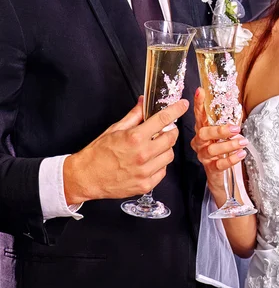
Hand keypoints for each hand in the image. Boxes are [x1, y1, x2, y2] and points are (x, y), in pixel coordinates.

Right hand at [64, 97, 187, 203]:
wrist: (86, 177)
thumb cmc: (98, 153)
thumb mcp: (115, 129)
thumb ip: (134, 115)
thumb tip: (144, 102)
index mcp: (135, 137)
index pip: (163, 119)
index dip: (176, 110)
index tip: (182, 105)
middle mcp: (143, 155)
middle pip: (171, 138)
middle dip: (170, 131)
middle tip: (162, 131)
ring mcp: (145, 172)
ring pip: (170, 155)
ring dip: (165, 149)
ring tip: (152, 148)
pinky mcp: (145, 185)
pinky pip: (163, 171)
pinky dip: (159, 164)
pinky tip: (148, 162)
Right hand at [191, 88, 248, 192]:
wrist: (219, 178)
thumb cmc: (221, 150)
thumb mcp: (223, 135)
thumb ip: (229, 122)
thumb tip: (238, 107)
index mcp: (202, 130)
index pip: (198, 115)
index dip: (198, 104)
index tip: (200, 91)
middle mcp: (199, 143)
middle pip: (203, 134)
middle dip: (219, 130)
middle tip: (236, 128)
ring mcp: (204, 156)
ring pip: (212, 149)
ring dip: (229, 144)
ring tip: (243, 141)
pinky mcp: (211, 169)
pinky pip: (219, 164)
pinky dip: (231, 159)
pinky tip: (241, 154)